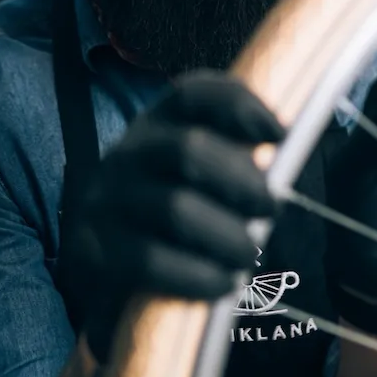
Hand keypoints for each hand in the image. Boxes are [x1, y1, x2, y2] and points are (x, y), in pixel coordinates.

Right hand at [61, 71, 281, 360]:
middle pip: (189, 149)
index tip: (282, 134)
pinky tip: (223, 282)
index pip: (194, 93)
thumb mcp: (192, 174)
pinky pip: (150, 260)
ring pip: (175, 208)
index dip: (242, 106)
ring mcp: (106, 198)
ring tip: (249, 254)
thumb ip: (233, 161)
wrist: (100, 262)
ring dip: (227, 234)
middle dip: (242, 180)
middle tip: (271, 208)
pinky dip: (198, 274)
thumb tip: (283, 167)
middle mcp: (127, 153)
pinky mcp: (92, 247)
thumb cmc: (168, 213)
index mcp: (157, 125)